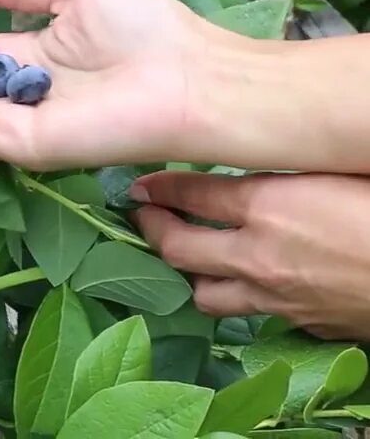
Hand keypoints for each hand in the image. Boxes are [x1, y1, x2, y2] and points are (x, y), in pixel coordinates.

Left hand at [132, 171, 369, 340]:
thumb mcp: (333, 170)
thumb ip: (291, 167)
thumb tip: (259, 151)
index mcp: (267, 205)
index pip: (189, 192)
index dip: (158, 185)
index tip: (139, 181)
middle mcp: (258, 254)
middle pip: (178, 247)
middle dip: (153, 229)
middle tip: (142, 217)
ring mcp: (276, 296)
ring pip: (205, 293)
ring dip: (189, 273)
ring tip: (183, 254)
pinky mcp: (302, 322)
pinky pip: (251, 312)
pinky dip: (237, 297)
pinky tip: (241, 283)